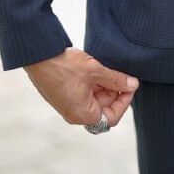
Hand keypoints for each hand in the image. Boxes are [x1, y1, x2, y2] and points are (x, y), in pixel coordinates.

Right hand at [23, 46, 139, 127]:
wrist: (39, 56)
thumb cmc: (64, 66)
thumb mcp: (95, 71)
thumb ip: (116, 80)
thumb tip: (133, 85)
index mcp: (83, 115)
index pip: (112, 117)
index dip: (124, 101)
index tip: (130, 85)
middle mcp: (75, 114)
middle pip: (104, 108)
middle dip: (114, 91)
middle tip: (120, 74)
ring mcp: (69, 105)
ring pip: (95, 99)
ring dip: (104, 85)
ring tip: (106, 69)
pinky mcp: (65, 95)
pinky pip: (85, 93)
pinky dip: (94, 83)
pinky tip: (95, 69)